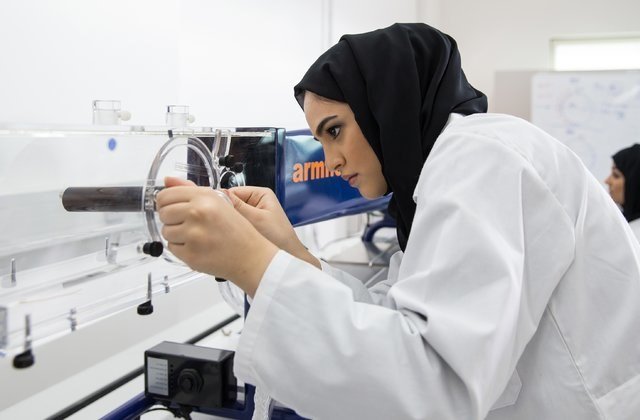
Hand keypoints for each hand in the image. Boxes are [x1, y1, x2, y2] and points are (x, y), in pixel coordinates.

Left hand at [156, 177, 277, 296]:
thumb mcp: (218, 202)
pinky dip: (181, 249)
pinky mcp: (190, 254)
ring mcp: (193, 235)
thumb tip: (167, 180)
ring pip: (166, 231)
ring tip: (196, 236)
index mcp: (204, 197)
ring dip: (176, 235)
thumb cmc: (237, 230)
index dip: (166, 203)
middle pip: (163, 213)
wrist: (250, 256)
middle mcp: (197, 213)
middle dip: (172, 219)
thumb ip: (190, 190)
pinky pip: (172, 248)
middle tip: (189, 224)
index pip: (165, 195)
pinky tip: (197, 247)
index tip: (173, 208)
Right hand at [227, 186, 320, 268]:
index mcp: (261, 194)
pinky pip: (237, 223)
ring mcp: (254, 213)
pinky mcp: (252, 225)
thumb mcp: (256, 219)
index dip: (222, 201)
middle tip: (222, 223)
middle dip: (227, 213)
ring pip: (233, 214)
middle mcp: (257, 201)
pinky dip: (234, 229)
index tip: (214, 210)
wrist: (287, 256)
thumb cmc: (279, 237)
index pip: (233, 191)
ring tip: (230, 231)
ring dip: (230, 222)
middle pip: (232, 203)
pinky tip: (233, 236)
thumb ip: (237, 206)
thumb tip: (220, 193)